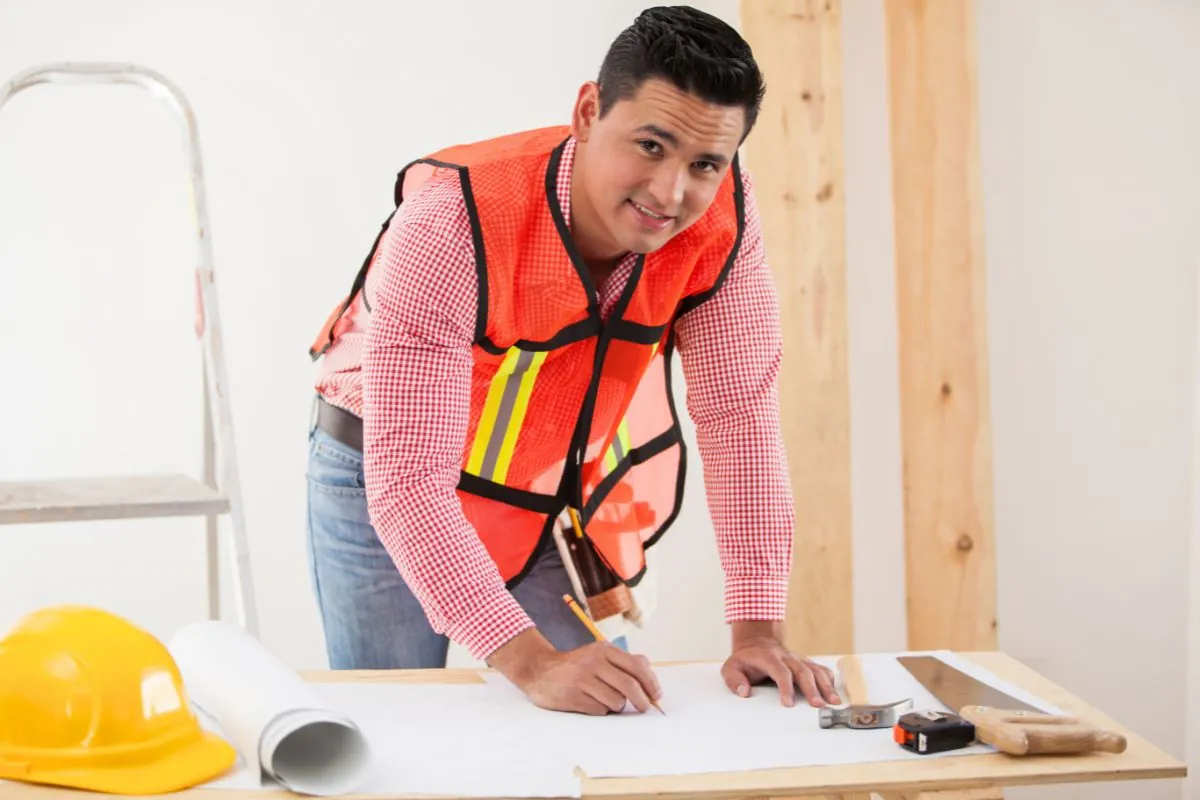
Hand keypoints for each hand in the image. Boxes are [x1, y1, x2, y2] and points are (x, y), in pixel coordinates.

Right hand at [488, 629, 661, 714]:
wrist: (539, 670)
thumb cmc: (575, 664)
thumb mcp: (598, 654)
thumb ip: (624, 660)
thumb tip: (648, 669)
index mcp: (603, 650)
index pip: (636, 666)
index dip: (651, 683)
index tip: (656, 695)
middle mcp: (593, 662)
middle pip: (629, 686)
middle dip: (642, 700)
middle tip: (644, 707)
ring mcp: (582, 680)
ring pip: (616, 701)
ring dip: (617, 706)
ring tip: (606, 700)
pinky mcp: (573, 697)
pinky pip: (600, 710)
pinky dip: (601, 710)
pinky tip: (591, 703)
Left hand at [721, 621, 840, 707]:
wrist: (757, 641)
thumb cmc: (745, 659)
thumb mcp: (731, 667)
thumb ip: (734, 680)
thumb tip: (744, 692)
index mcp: (769, 658)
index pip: (780, 672)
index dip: (785, 687)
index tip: (788, 703)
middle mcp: (786, 657)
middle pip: (802, 671)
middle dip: (811, 689)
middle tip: (818, 705)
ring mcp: (798, 659)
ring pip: (815, 670)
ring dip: (825, 686)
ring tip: (834, 702)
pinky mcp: (805, 662)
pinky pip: (820, 668)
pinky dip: (829, 679)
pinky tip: (835, 690)